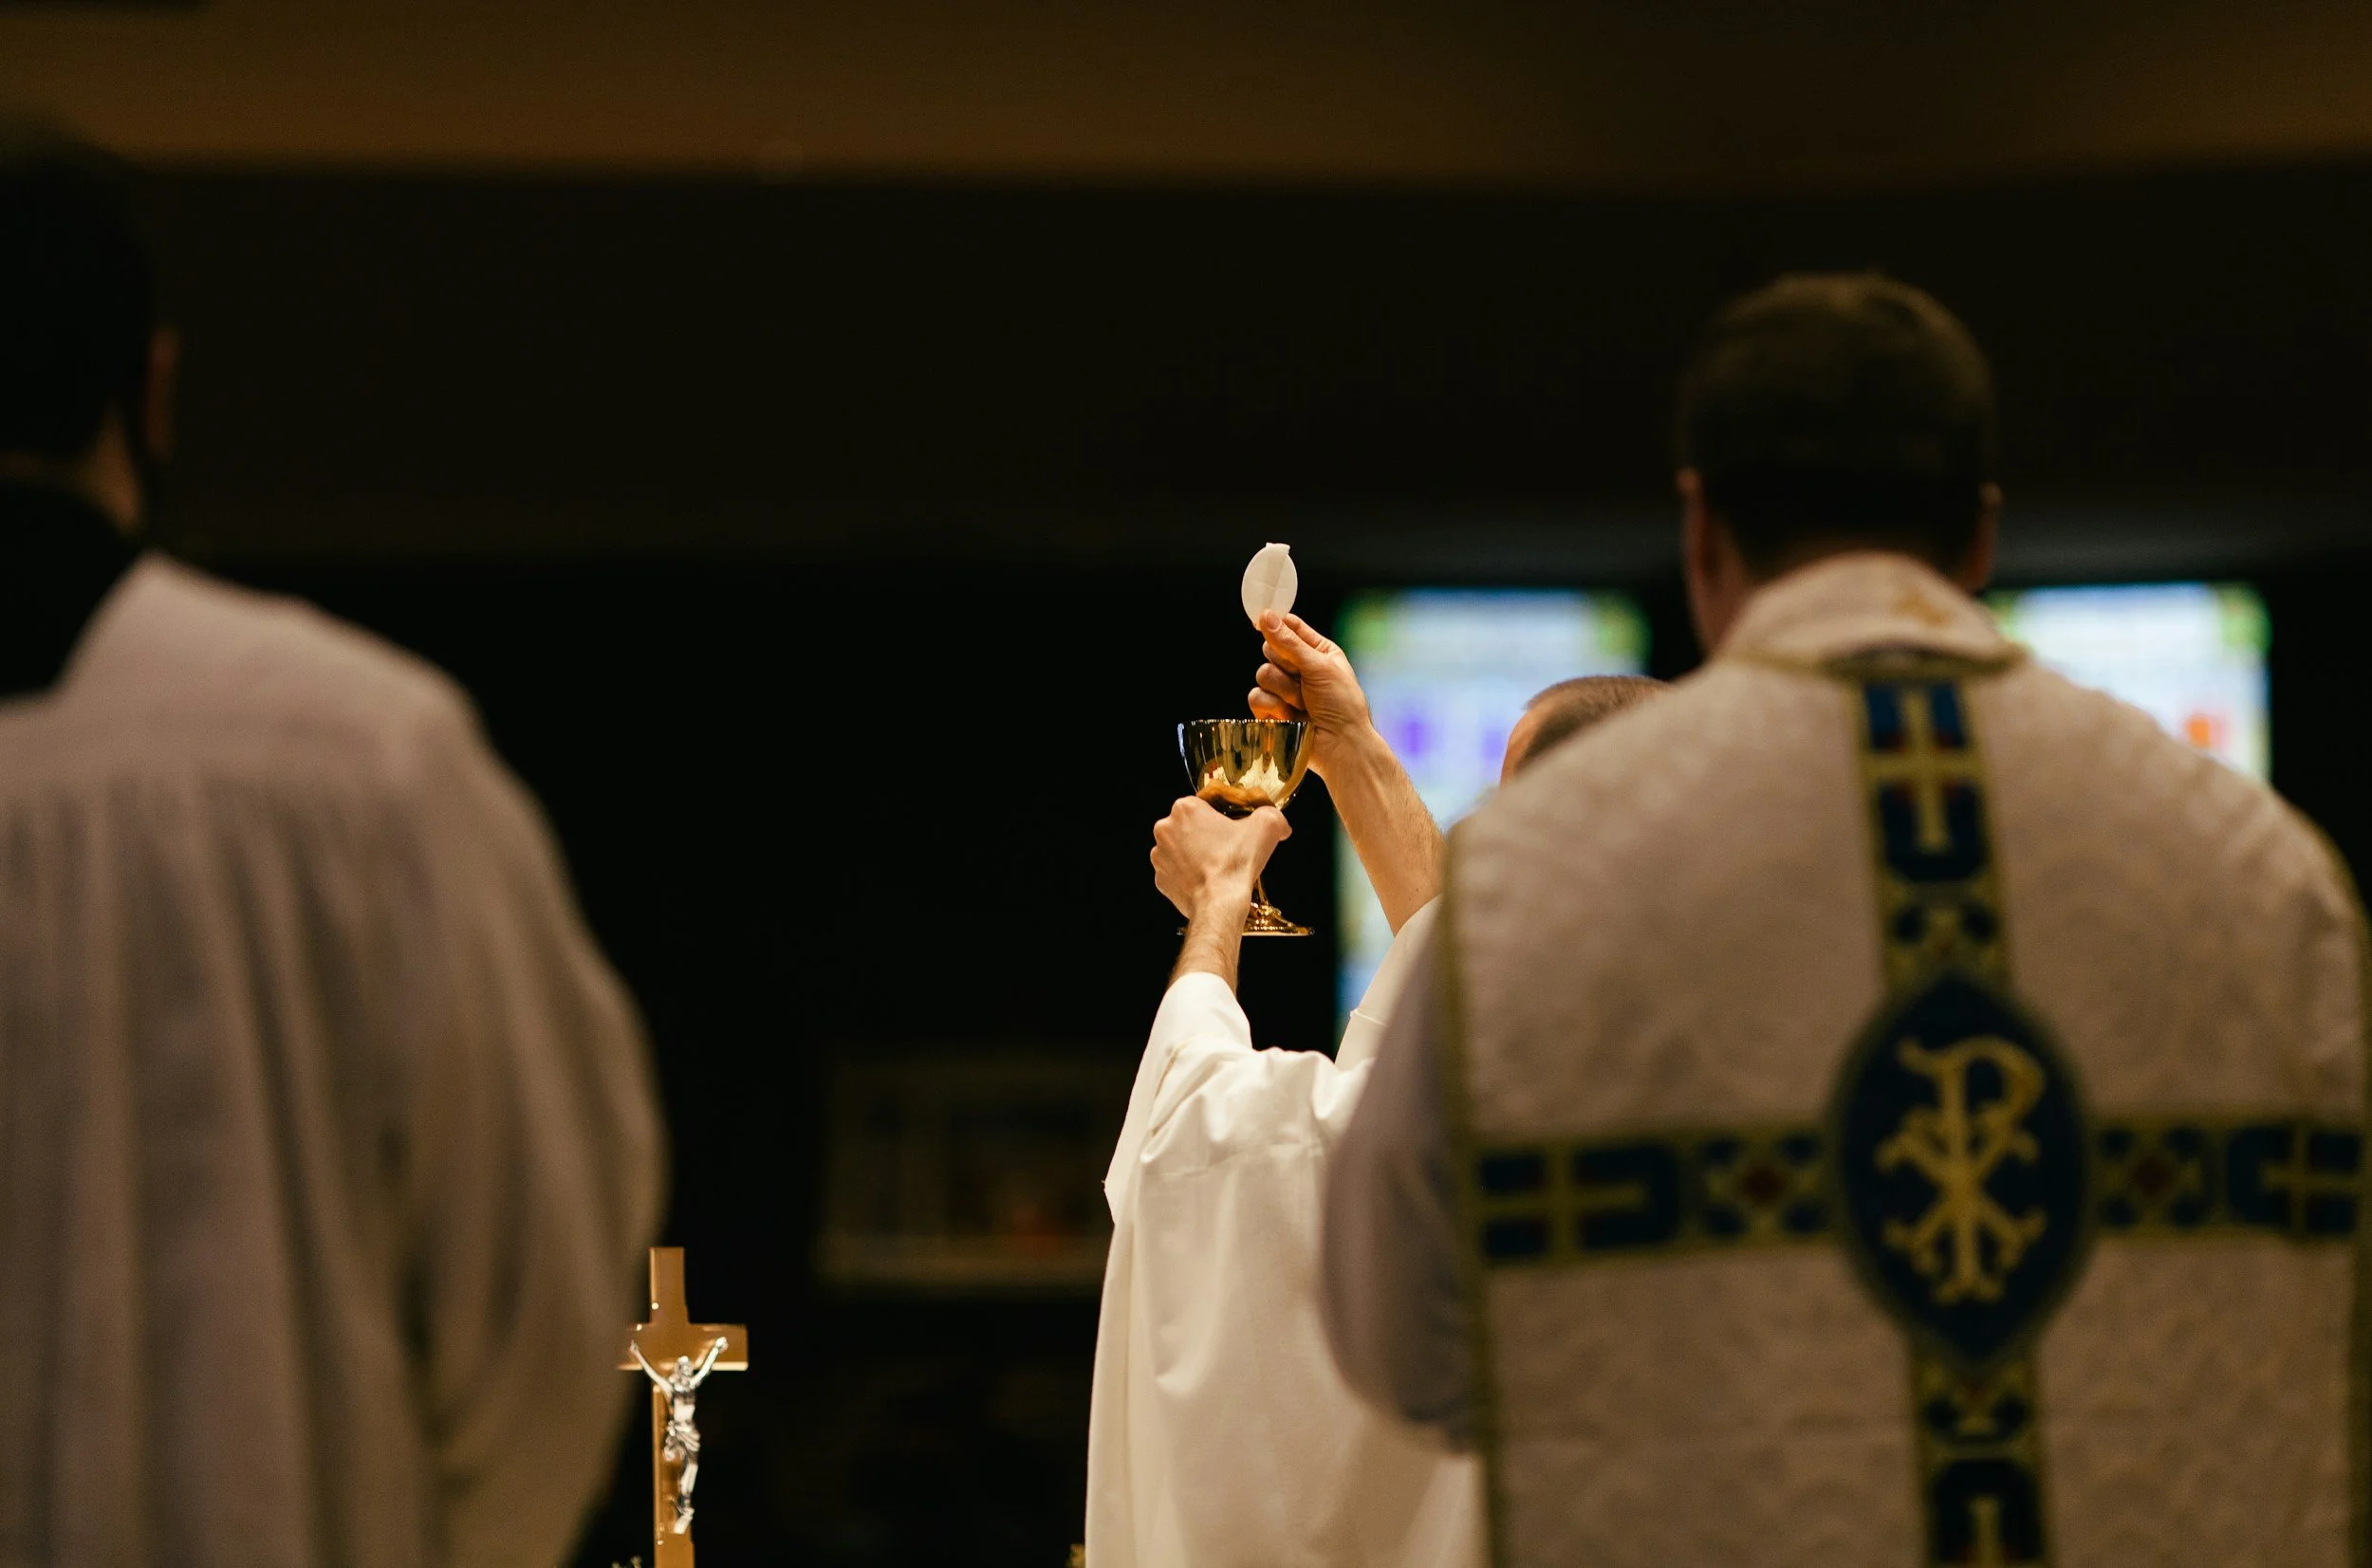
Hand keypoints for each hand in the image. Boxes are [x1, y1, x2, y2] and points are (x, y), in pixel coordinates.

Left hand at [1150, 797, 1290, 920]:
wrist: (1220, 903)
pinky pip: (1176, 870)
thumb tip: (1278, 822)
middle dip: (1207, 834)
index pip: (1206, 804)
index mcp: (1185, 808)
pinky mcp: (1160, 878)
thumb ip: (1272, 815)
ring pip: (1180, 848)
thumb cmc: (1235, 864)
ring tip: (1217, 864)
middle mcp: (1165, 828)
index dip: (1222, 816)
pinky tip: (1205, 878)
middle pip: (1190, 825)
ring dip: (1195, 853)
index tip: (1233, 827)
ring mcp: (1159, 855)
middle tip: (1227, 847)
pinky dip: (1188, 873)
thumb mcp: (1266, 827)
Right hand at [1249, 611, 1373, 778]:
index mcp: (1318, 652)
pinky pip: (1256, 697)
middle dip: (1285, 665)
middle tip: (1304, 679)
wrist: (1340, 746)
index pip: (1289, 627)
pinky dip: (1272, 707)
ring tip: (1303, 704)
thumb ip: (1289, 642)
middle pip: (1270, 650)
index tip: (1265, 620)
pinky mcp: (1272, 712)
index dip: (1277, 625)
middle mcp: (1301, 668)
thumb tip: (1265, 615)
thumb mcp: (1319, 666)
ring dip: (1283, 689)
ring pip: (1262, 674)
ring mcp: (1285, 691)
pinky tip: (1290, 716)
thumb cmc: (1342, 705)